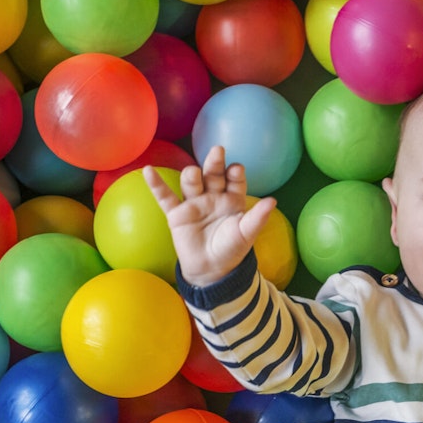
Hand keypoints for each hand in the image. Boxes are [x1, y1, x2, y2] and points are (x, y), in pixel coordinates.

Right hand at [143, 146, 276, 286]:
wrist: (212, 270)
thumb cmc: (231, 249)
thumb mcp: (246, 234)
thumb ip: (257, 218)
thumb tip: (273, 201)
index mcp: (232, 199)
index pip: (234, 180)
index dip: (235, 174)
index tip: (236, 169)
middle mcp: (213, 196)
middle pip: (213, 175)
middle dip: (215, 164)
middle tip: (218, 151)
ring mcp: (194, 203)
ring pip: (191, 183)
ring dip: (192, 176)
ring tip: (193, 173)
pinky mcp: (176, 214)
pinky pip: (165, 197)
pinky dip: (156, 184)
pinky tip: (148, 171)